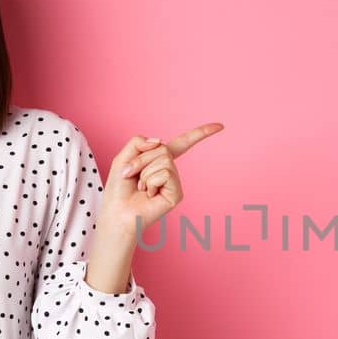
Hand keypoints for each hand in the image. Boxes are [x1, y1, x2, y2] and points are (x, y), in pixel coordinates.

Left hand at [101, 122, 224, 234]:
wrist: (118, 212)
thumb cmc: (119, 189)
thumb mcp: (123, 157)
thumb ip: (138, 142)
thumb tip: (160, 141)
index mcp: (159, 160)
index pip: (183, 143)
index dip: (201, 133)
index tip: (219, 126)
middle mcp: (170, 170)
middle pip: (163, 148)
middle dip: (141, 159)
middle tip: (130, 174)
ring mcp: (175, 182)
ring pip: (164, 161)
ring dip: (145, 172)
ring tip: (141, 187)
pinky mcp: (177, 193)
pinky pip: (166, 173)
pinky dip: (151, 181)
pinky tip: (150, 194)